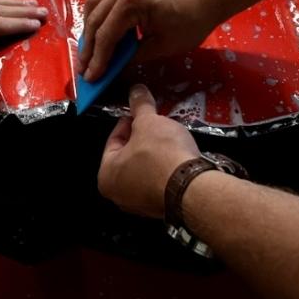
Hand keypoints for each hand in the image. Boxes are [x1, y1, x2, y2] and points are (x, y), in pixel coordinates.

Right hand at [79, 0, 226, 80]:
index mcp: (132, 2)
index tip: (91, 78)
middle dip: (89, 48)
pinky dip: (98, 14)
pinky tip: (100, 30)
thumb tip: (114, 67)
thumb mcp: (164, 45)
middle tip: (85, 70)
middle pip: (95, 20)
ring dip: (89, 29)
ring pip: (94, 5)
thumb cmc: (193, 18)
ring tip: (90, 52)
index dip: (98, 60)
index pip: (107, 35)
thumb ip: (134, 56)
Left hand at [98, 84, 199, 218]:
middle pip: (129, 156)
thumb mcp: (149, 122)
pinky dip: (166, 168)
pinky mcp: (162, 207)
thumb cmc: (161, 155)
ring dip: (156, 153)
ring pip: (146, 169)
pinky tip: (177, 156)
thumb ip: (140, 106)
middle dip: (144, 138)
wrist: (191, 188)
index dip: (129, 121)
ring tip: (169, 138)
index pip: (114, 140)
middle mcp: (119, 194)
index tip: (141, 113)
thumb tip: (136, 91)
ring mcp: (141, 204)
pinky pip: (161, 181)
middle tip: (157, 124)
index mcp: (106, 175)